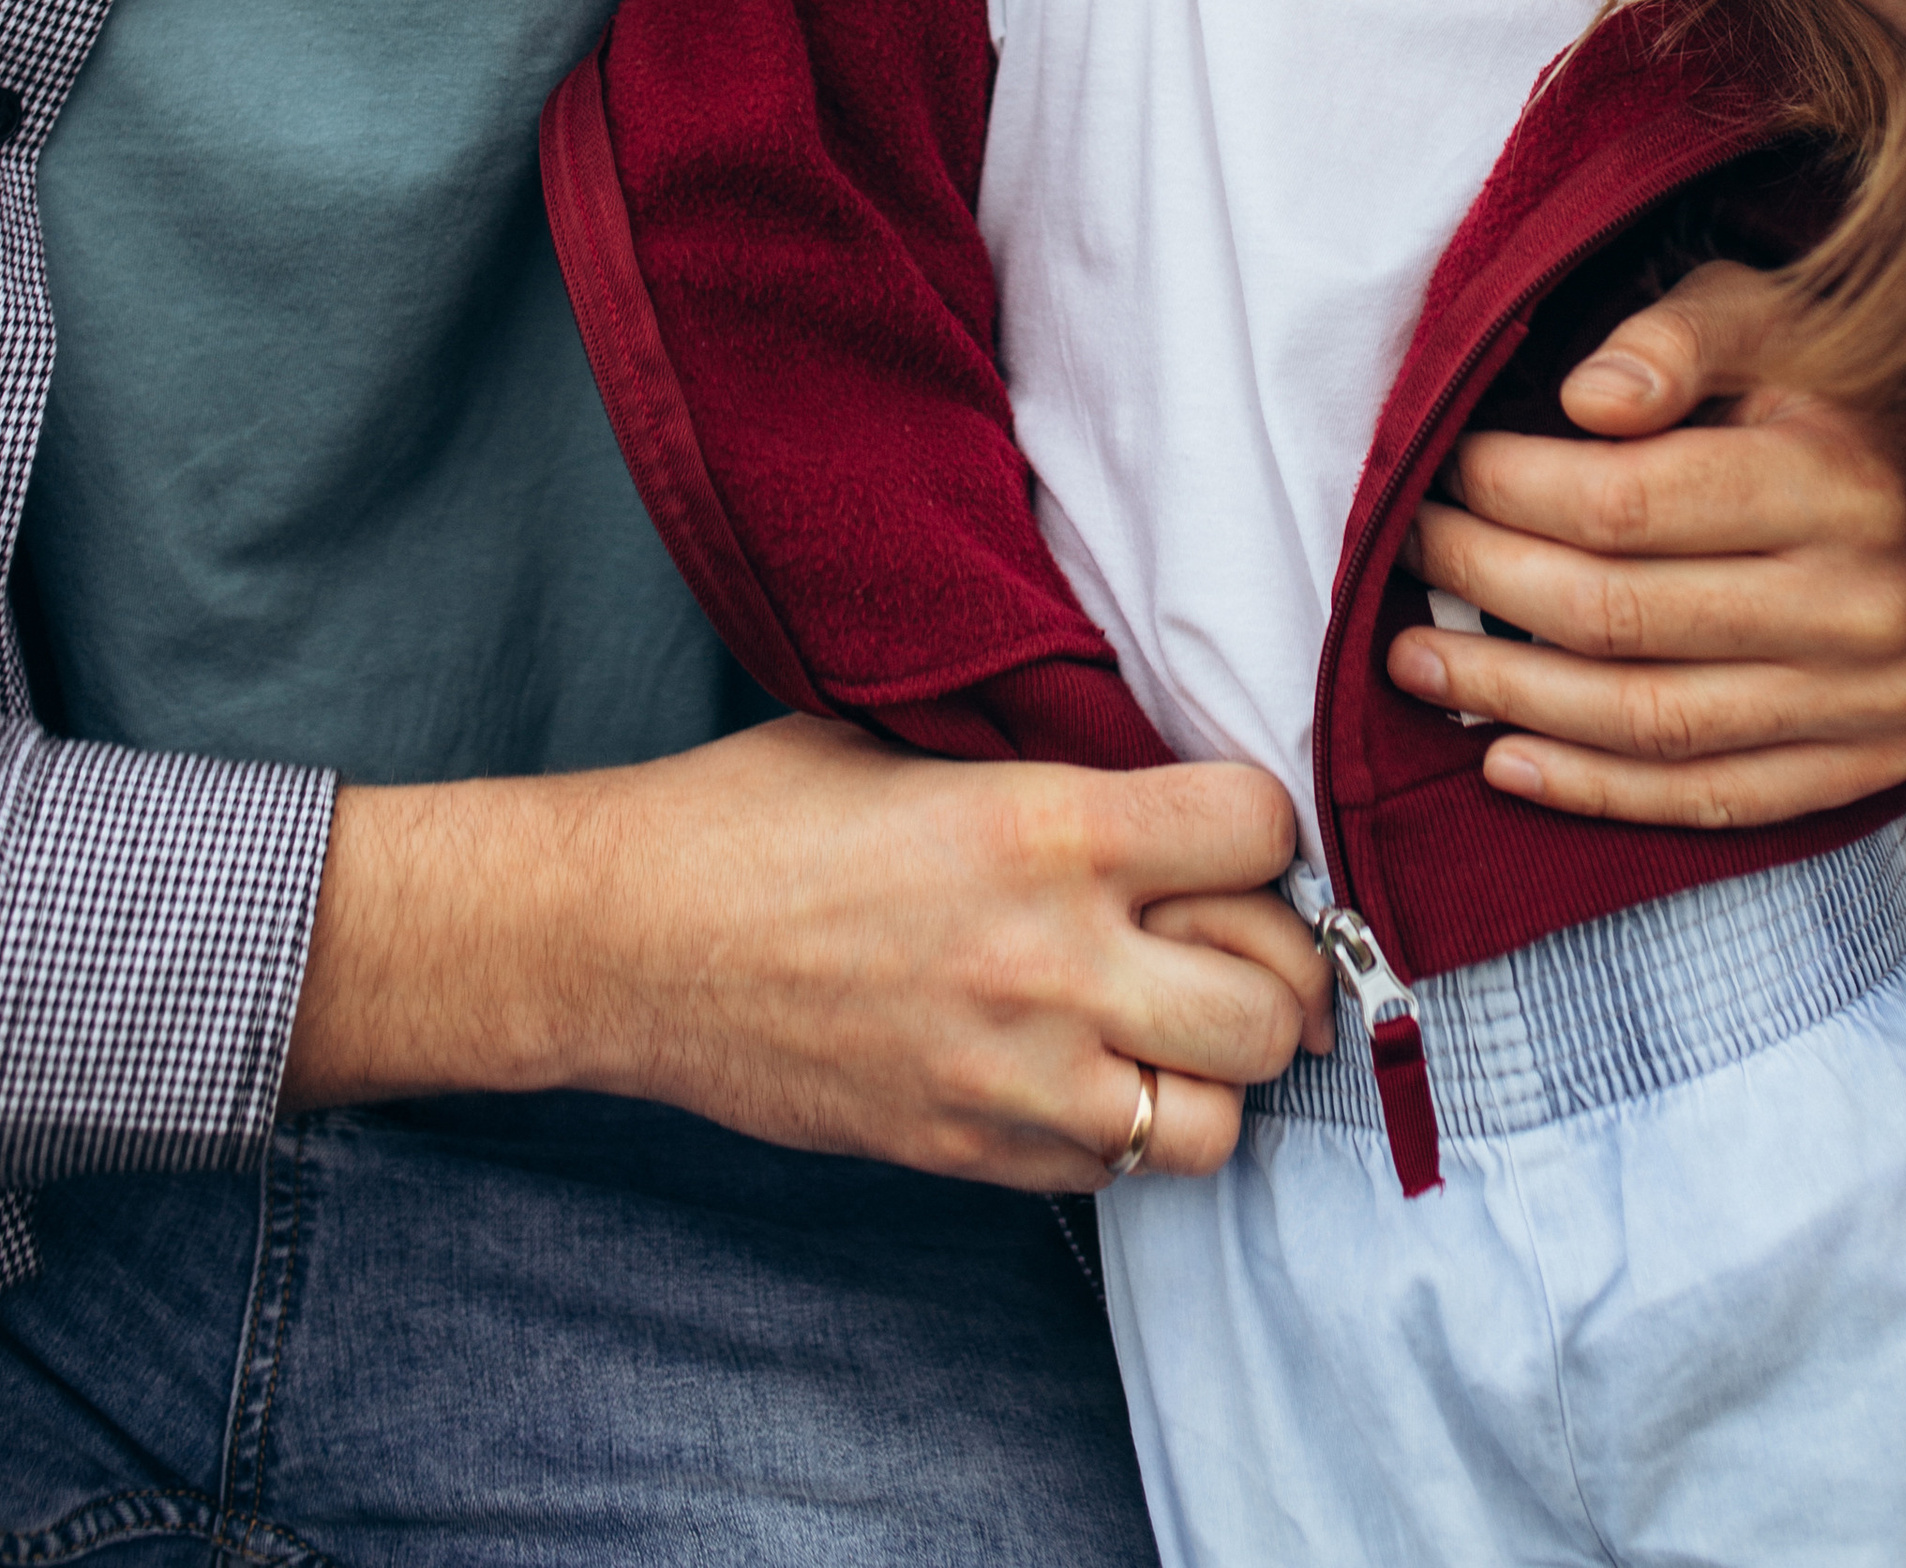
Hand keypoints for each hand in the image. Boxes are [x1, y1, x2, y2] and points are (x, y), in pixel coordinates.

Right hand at [284, 716, 1323, 1188]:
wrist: (629, 940)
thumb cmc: (762, 814)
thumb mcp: (925, 737)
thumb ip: (1057, 762)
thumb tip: (1167, 770)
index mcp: (1050, 826)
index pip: (1262, 833)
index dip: (1263, 827)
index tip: (1231, 828)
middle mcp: (1055, 960)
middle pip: (1273, 994)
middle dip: (1272, 960)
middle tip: (1229, 932)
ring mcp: (1018, 1076)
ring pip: (1221, 1114)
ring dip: (1214, 1066)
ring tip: (1172, 1017)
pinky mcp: (972, 1154)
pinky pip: (1122, 1170)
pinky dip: (1132, 1126)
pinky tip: (1093, 1068)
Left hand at [1384, 259, 1905, 827]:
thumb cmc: (1813, 378)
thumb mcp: (1752, 310)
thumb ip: (1669, 341)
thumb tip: (1585, 398)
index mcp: (1841, 477)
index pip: (1626, 506)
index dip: (1505, 491)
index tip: (1436, 471)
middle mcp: (1868, 601)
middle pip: (1620, 617)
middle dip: (1480, 587)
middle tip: (1401, 558)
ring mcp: (1876, 697)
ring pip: (1649, 723)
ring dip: (1509, 699)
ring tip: (1415, 663)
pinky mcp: (1871, 762)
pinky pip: (1709, 800)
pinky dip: (1596, 791)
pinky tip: (1505, 759)